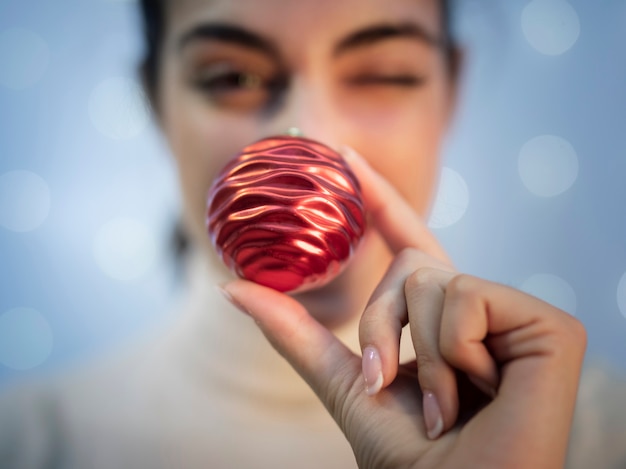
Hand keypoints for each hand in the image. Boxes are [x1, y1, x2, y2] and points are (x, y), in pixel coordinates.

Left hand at [221, 147, 586, 468]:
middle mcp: (479, 308)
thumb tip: (232, 287)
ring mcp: (516, 313)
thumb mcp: (343, 383)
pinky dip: (454, 349)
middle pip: (410, 264)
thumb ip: (294, 332)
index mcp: (437, 320)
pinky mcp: (550, 325)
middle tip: (389, 383)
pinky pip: (469, 296)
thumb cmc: (407, 457)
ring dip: (420, 353)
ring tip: (446, 404)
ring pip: (434, 280)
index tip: (344, 156)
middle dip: (380, 324)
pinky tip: (480, 389)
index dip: (378, 198)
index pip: (406, 242)